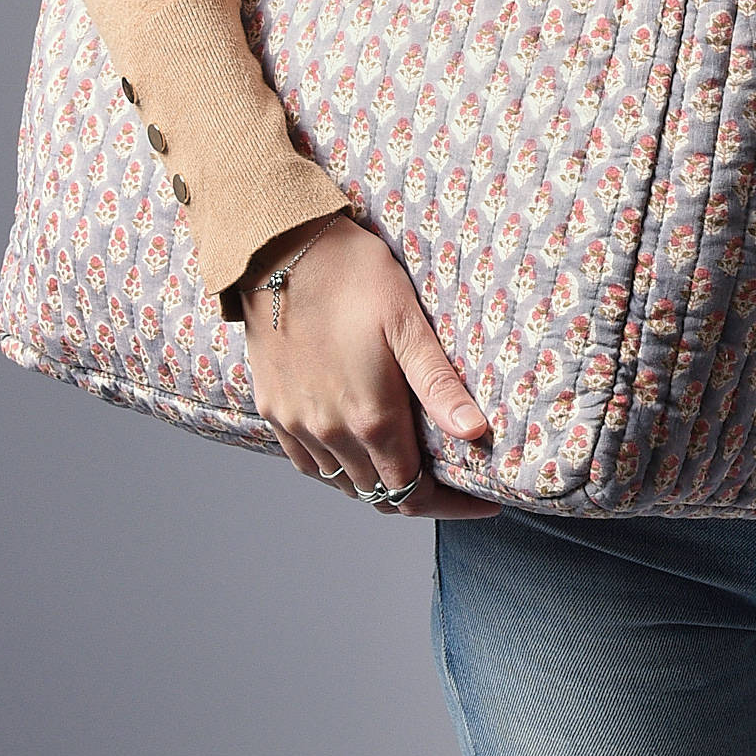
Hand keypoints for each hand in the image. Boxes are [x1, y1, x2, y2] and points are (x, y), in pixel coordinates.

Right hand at [237, 213, 498, 518]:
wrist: (277, 250)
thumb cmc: (351, 276)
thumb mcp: (408, 323)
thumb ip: (438, 384)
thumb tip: (475, 432)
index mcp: (370, 417)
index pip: (414, 492)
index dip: (451, 505)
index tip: (483, 504)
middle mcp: (330, 433)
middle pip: (380, 493)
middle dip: (420, 494)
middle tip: (453, 480)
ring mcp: (296, 424)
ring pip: (342, 483)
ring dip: (377, 483)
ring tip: (408, 463)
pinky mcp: (271, 409)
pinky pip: (307, 463)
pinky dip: (337, 469)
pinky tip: (355, 449)